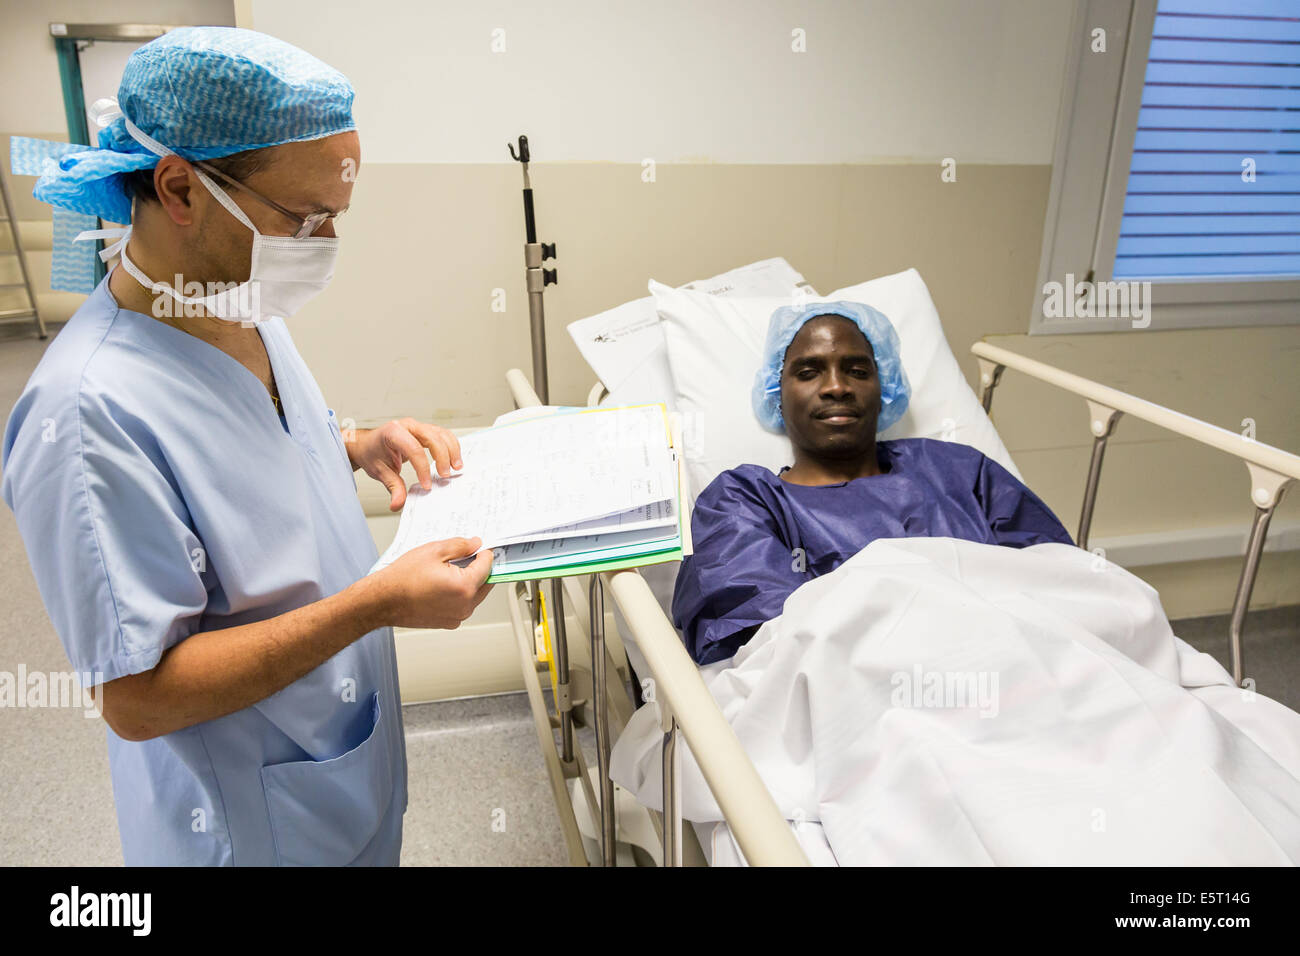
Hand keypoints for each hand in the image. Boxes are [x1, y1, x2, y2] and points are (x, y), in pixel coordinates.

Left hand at [348, 418, 462, 510]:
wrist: (368, 444)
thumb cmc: (373, 453)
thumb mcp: (379, 472)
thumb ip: (393, 487)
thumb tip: (399, 503)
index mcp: (393, 432)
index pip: (413, 448)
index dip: (423, 468)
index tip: (427, 485)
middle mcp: (408, 426)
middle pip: (433, 438)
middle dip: (442, 457)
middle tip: (445, 476)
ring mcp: (418, 427)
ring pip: (442, 434)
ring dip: (452, 451)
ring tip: (456, 468)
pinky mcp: (426, 431)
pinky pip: (443, 435)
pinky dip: (451, 447)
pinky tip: (453, 460)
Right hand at [374, 537, 492, 629]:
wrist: (383, 601)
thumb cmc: (402, 578)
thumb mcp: (434, 551)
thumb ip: (460, 546)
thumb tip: (476, 544)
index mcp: (464, 587)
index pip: (487, 567)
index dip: (485, 553)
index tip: (480, 546)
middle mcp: (464, 606)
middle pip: (485, 583)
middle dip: (480, 568)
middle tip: (470, 555)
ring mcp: (457, 617)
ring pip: (475, 595)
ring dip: (471, 581)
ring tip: (453, 568)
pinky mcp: (448, 622)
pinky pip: (463, 605)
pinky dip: (460, 594)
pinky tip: (445, 583)